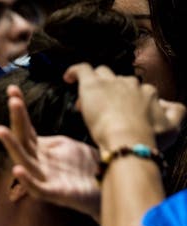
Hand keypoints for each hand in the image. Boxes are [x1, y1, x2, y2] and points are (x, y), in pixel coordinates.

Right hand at [0, 84, 101, 219]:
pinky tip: (18, 169)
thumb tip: (46, 125)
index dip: (19, 110)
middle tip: (12, 100)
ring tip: (1, 130)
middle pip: (23, 139)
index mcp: (43, 150)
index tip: (12, 90)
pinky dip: (26, 180)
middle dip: (17, 119)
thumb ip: (56, 139)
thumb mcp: (70, 147)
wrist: (105, 191)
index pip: (26, 127)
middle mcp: (39, 162)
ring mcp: (45, 178)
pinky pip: (37, 188)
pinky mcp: (55, 193)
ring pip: (23, 161)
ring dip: (11, 146)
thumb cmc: (88, 169)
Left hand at [64, 63, 185, 150]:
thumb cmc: (148, 138)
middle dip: (110, 95)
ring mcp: (112, 83)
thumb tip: (171, 106)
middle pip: (119, 83)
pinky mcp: (93, 85)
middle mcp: (132, 84)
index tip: (117, 117)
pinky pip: (82, 69)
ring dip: (95, 84)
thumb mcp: (173, 128)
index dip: (125, 103)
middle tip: (101, 113)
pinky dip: (75, 71)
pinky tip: (68, 77)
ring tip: (86, 102)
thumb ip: (176, 113)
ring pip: (102, 74)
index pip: (136, 91)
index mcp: (148, 93)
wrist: (128, 138)